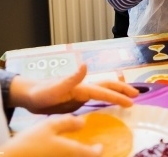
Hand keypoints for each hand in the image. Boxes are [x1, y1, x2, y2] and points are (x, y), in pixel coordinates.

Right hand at [0, 115, 102, 156]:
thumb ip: (68, 123)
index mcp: (70, 151)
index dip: (97, 151)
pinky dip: (63, 156)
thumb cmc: (30, 141)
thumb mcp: (50, 125)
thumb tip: (83, 123)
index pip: (92, 154)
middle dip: (87, 155)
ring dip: (76, 155)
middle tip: (89, 151)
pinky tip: (57, 153)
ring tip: (74, 150)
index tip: (99, 147)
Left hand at [10, 64, 138, 113]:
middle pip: (108, 86)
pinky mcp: (77, 99)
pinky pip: (96, 98)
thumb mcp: (54, 88)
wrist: (29, 95)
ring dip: (117, 92)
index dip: (118, 96)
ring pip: (104, 90)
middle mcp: (84, 87)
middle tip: (137, 96)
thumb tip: (86, 65)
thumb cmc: (40, 93)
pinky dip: (106, 98)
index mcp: (81, 86)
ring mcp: (81, 92)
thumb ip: (71, 78)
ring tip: (129, 96)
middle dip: (123, 90)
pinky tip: (109, 103)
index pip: (104, 91)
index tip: (132, 102)